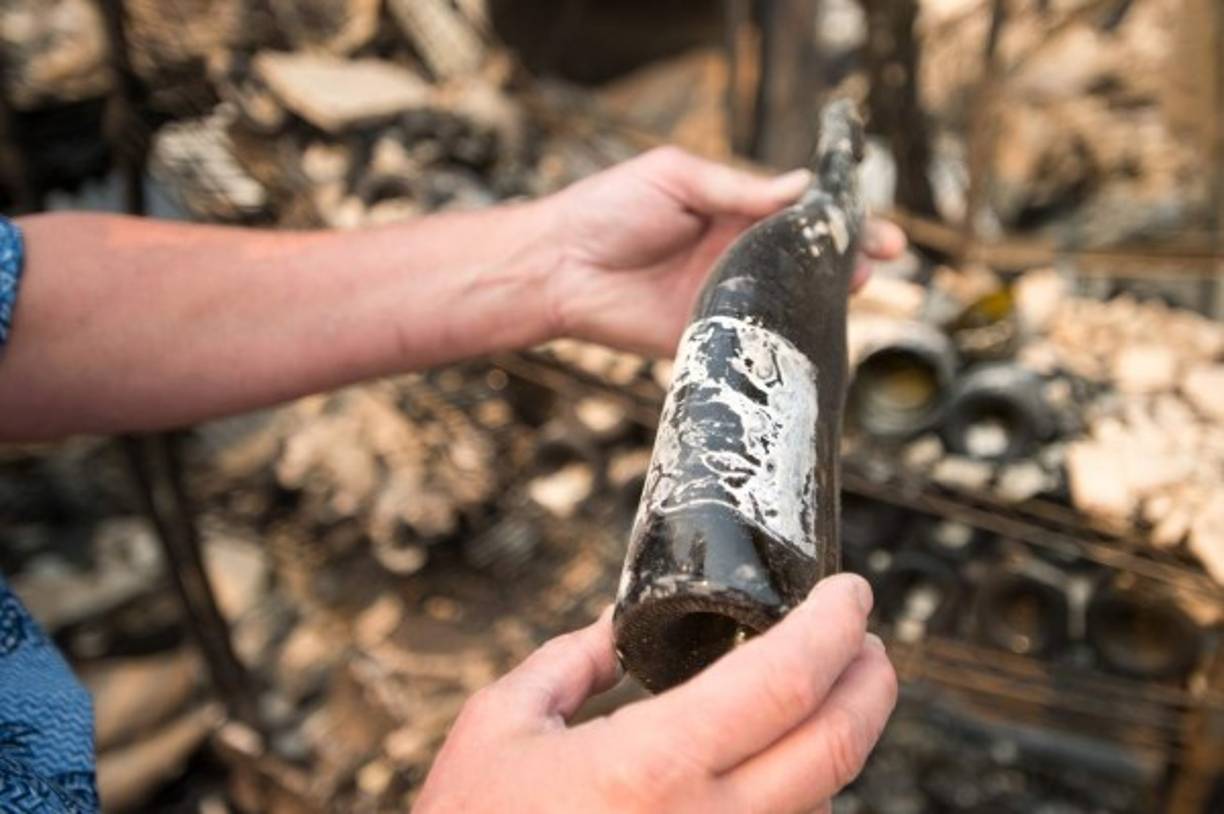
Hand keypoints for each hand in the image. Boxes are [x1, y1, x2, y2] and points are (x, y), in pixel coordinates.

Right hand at [415, 574, 896, 813]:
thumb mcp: (502, 726)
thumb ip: (571, 663)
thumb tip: (618, 626)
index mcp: (654, 764)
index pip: (786, 679)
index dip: (834, 626)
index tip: (851, 592)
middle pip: (836, 745)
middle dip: (870, 680)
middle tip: (865, 638)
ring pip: (823, 798)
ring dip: (838, 735)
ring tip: (826, 690)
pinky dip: (800, 790)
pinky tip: (779, 760)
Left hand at [543, 147, 907, 355]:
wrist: (558, 265)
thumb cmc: (609, 208)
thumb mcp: (676, 178)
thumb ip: (738, 189)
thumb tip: (800, 187)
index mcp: (732, 212)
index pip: (799, 215)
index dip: (839, 220)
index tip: (878, 229)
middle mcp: (735, 256)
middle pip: (806, 261)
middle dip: (848, 260)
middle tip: (878, 259)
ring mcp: (725, 299)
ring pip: (788, 302)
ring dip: (825, 298)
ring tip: (854, 287)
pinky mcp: (706, 336)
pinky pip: (752, 341)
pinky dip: (783, 338)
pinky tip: (810, 332)